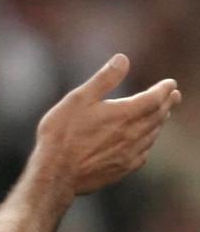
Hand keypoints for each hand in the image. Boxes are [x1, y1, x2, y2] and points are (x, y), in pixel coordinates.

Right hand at [33, 53, 181, 196]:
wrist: (56, 172)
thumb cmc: (62, 134)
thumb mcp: (78, 99)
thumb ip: (104, 79)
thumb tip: (123, 59)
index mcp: (124, 114)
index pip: (154, 98)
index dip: (164, 89)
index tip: (170, 83)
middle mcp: (133, 134)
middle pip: (158, 116)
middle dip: (167, 103)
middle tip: (174, 96)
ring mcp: (130, 153)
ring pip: (152, 134)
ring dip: (159, 122)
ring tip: (161, 115)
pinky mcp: (123, 168)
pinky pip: (143, 152)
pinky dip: (148, 142)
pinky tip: (144, 142)